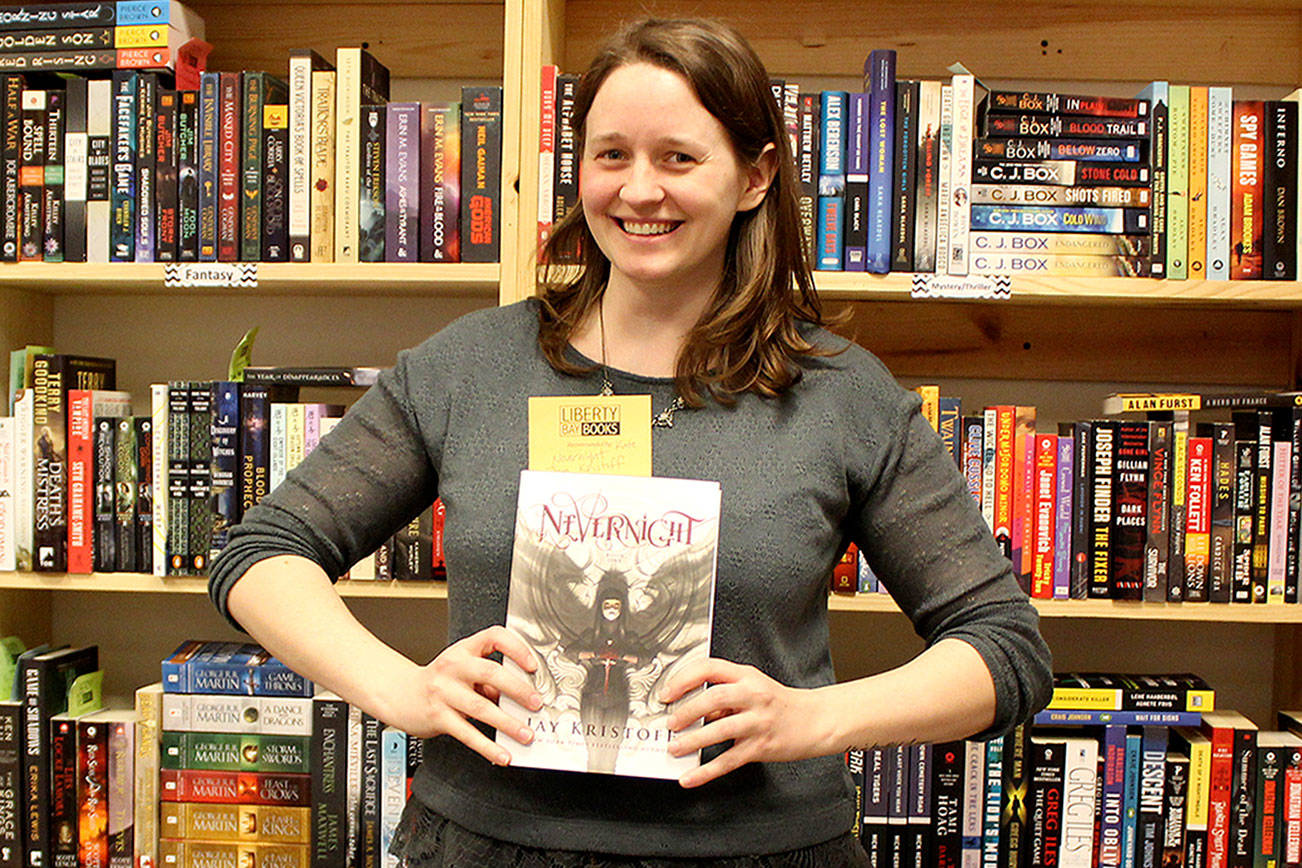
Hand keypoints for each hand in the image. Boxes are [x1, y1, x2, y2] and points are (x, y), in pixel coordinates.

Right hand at [383, 626, 542, 766]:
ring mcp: (444, 692)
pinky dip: (488, 746)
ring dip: (508, 723)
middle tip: (535, 703)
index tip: (533, 665)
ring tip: (525, 734)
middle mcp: (453, 667)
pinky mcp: (438, 717)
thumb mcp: (462, 669)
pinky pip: (467, 734)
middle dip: (518, 690)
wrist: (400, 695)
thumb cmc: (438, 681)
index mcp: (464, 650)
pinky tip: (502, 754)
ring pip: (481, 707)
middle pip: (491, 673)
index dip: (516, 648)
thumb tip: (519, 696)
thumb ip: (489, 679)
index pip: (494, 637)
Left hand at [659, 658, 830, 788]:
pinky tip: (691, 777)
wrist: (816, 720)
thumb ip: (724, 697)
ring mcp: (758, 721)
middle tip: (670, 723)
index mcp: (746, 676)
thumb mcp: (753, 688)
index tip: (667, 693)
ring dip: (692, 740)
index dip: (683, 679)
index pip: (709, 668)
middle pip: (713, 697)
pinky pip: (728, 760)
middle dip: (686, 711)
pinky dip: (706, 771)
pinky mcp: (761, 746)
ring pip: (719, 729)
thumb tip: (692, 711)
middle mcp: (752, 695)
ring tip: (675, 747)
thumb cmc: (781, 704)